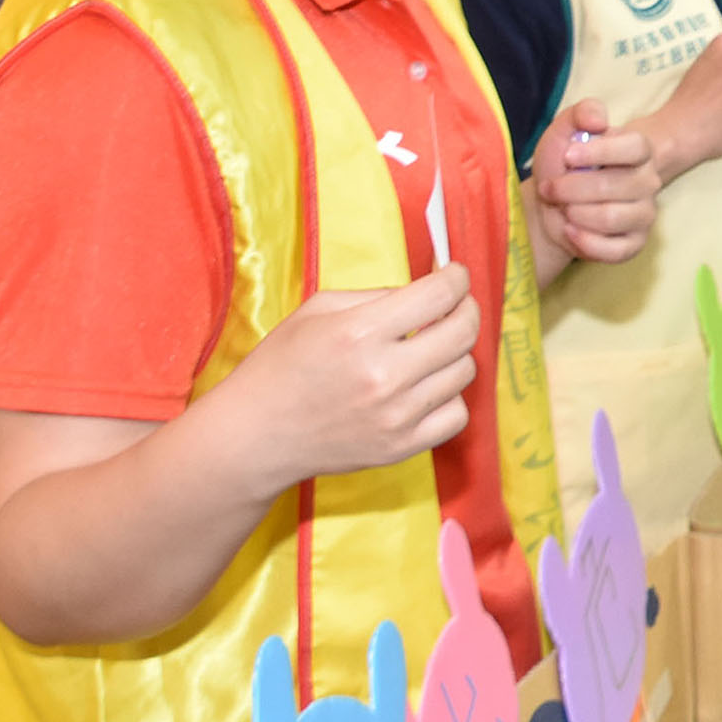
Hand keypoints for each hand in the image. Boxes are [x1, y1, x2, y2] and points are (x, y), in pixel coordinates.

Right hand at [227, 264, 480, 486]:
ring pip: (465, 371)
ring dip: (454, 354)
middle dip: (466, 308)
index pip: (440, 295)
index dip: (456, 277)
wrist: (255, 435)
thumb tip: (430, 288)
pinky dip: (449, 397)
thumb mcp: (318, 310)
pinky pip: (457, 415)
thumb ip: (379, 295)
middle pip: (463, 331)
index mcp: (360, 333)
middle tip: (454, 305)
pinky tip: (425, 388)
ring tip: (428, 350)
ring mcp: (396, 416)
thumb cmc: (281, 366)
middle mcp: (384, 375)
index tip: (454, 275)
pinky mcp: (401, 447)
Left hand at [531, 100, 659, 267]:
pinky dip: (585, 242)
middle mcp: (648, 182)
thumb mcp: (564, 131)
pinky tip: (570, 231)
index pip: (635, 147)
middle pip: (614, 186)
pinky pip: (615, 250)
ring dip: (576, 214)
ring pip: (611, 218)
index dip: (600, 152)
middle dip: (571, 189)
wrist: (554, 204)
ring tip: (562, 209)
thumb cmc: (563, 165)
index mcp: (638, 151)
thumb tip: (599, 121)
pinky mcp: (635, 243)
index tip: (568, 156)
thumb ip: (581, 113)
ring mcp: (644, 215)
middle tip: (550, 188)